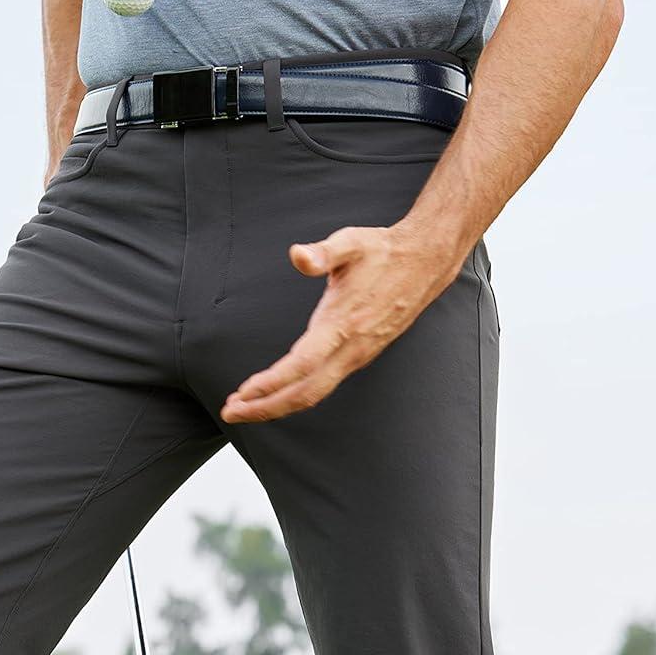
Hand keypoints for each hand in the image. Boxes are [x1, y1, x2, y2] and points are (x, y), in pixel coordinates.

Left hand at [220, 222, 463, 423]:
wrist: (425, 262)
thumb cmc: (382, 251)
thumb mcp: (351, 242)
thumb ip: (322, 252)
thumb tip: (297, 255)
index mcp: (344, 324)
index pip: (302, 365)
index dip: (272, 383)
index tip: (243, 392)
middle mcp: (351, 349)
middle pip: (305, 394)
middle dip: (265, 407)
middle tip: (231, 412)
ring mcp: (356, 357)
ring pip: (314, 394)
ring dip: (277, 405)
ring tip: (245, 407)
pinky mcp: (358, 357)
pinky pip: (323, 386)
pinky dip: (295, 395)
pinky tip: (276, 394)